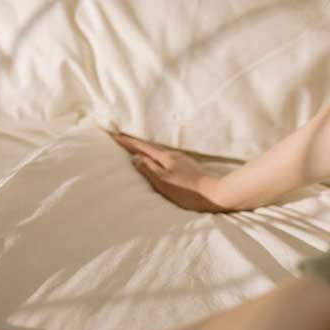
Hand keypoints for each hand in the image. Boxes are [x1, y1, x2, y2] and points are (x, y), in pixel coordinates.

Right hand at [110, 131, 231, 212]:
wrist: (216, 194)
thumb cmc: (188, 191)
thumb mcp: (164, 182)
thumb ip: (148, 169)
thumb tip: (135, 158)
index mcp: (165, 157)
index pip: (141, 146)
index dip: (126, 141)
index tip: (113, 135)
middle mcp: (173, 154)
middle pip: (149, 145)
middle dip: (133, 141)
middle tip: (119, 137)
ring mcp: (181, 159)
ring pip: (157, 150)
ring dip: (144, 147)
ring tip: (133, 146)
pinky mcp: (186, 166)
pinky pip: (164, 156)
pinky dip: (154, 154)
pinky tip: (155, 158)